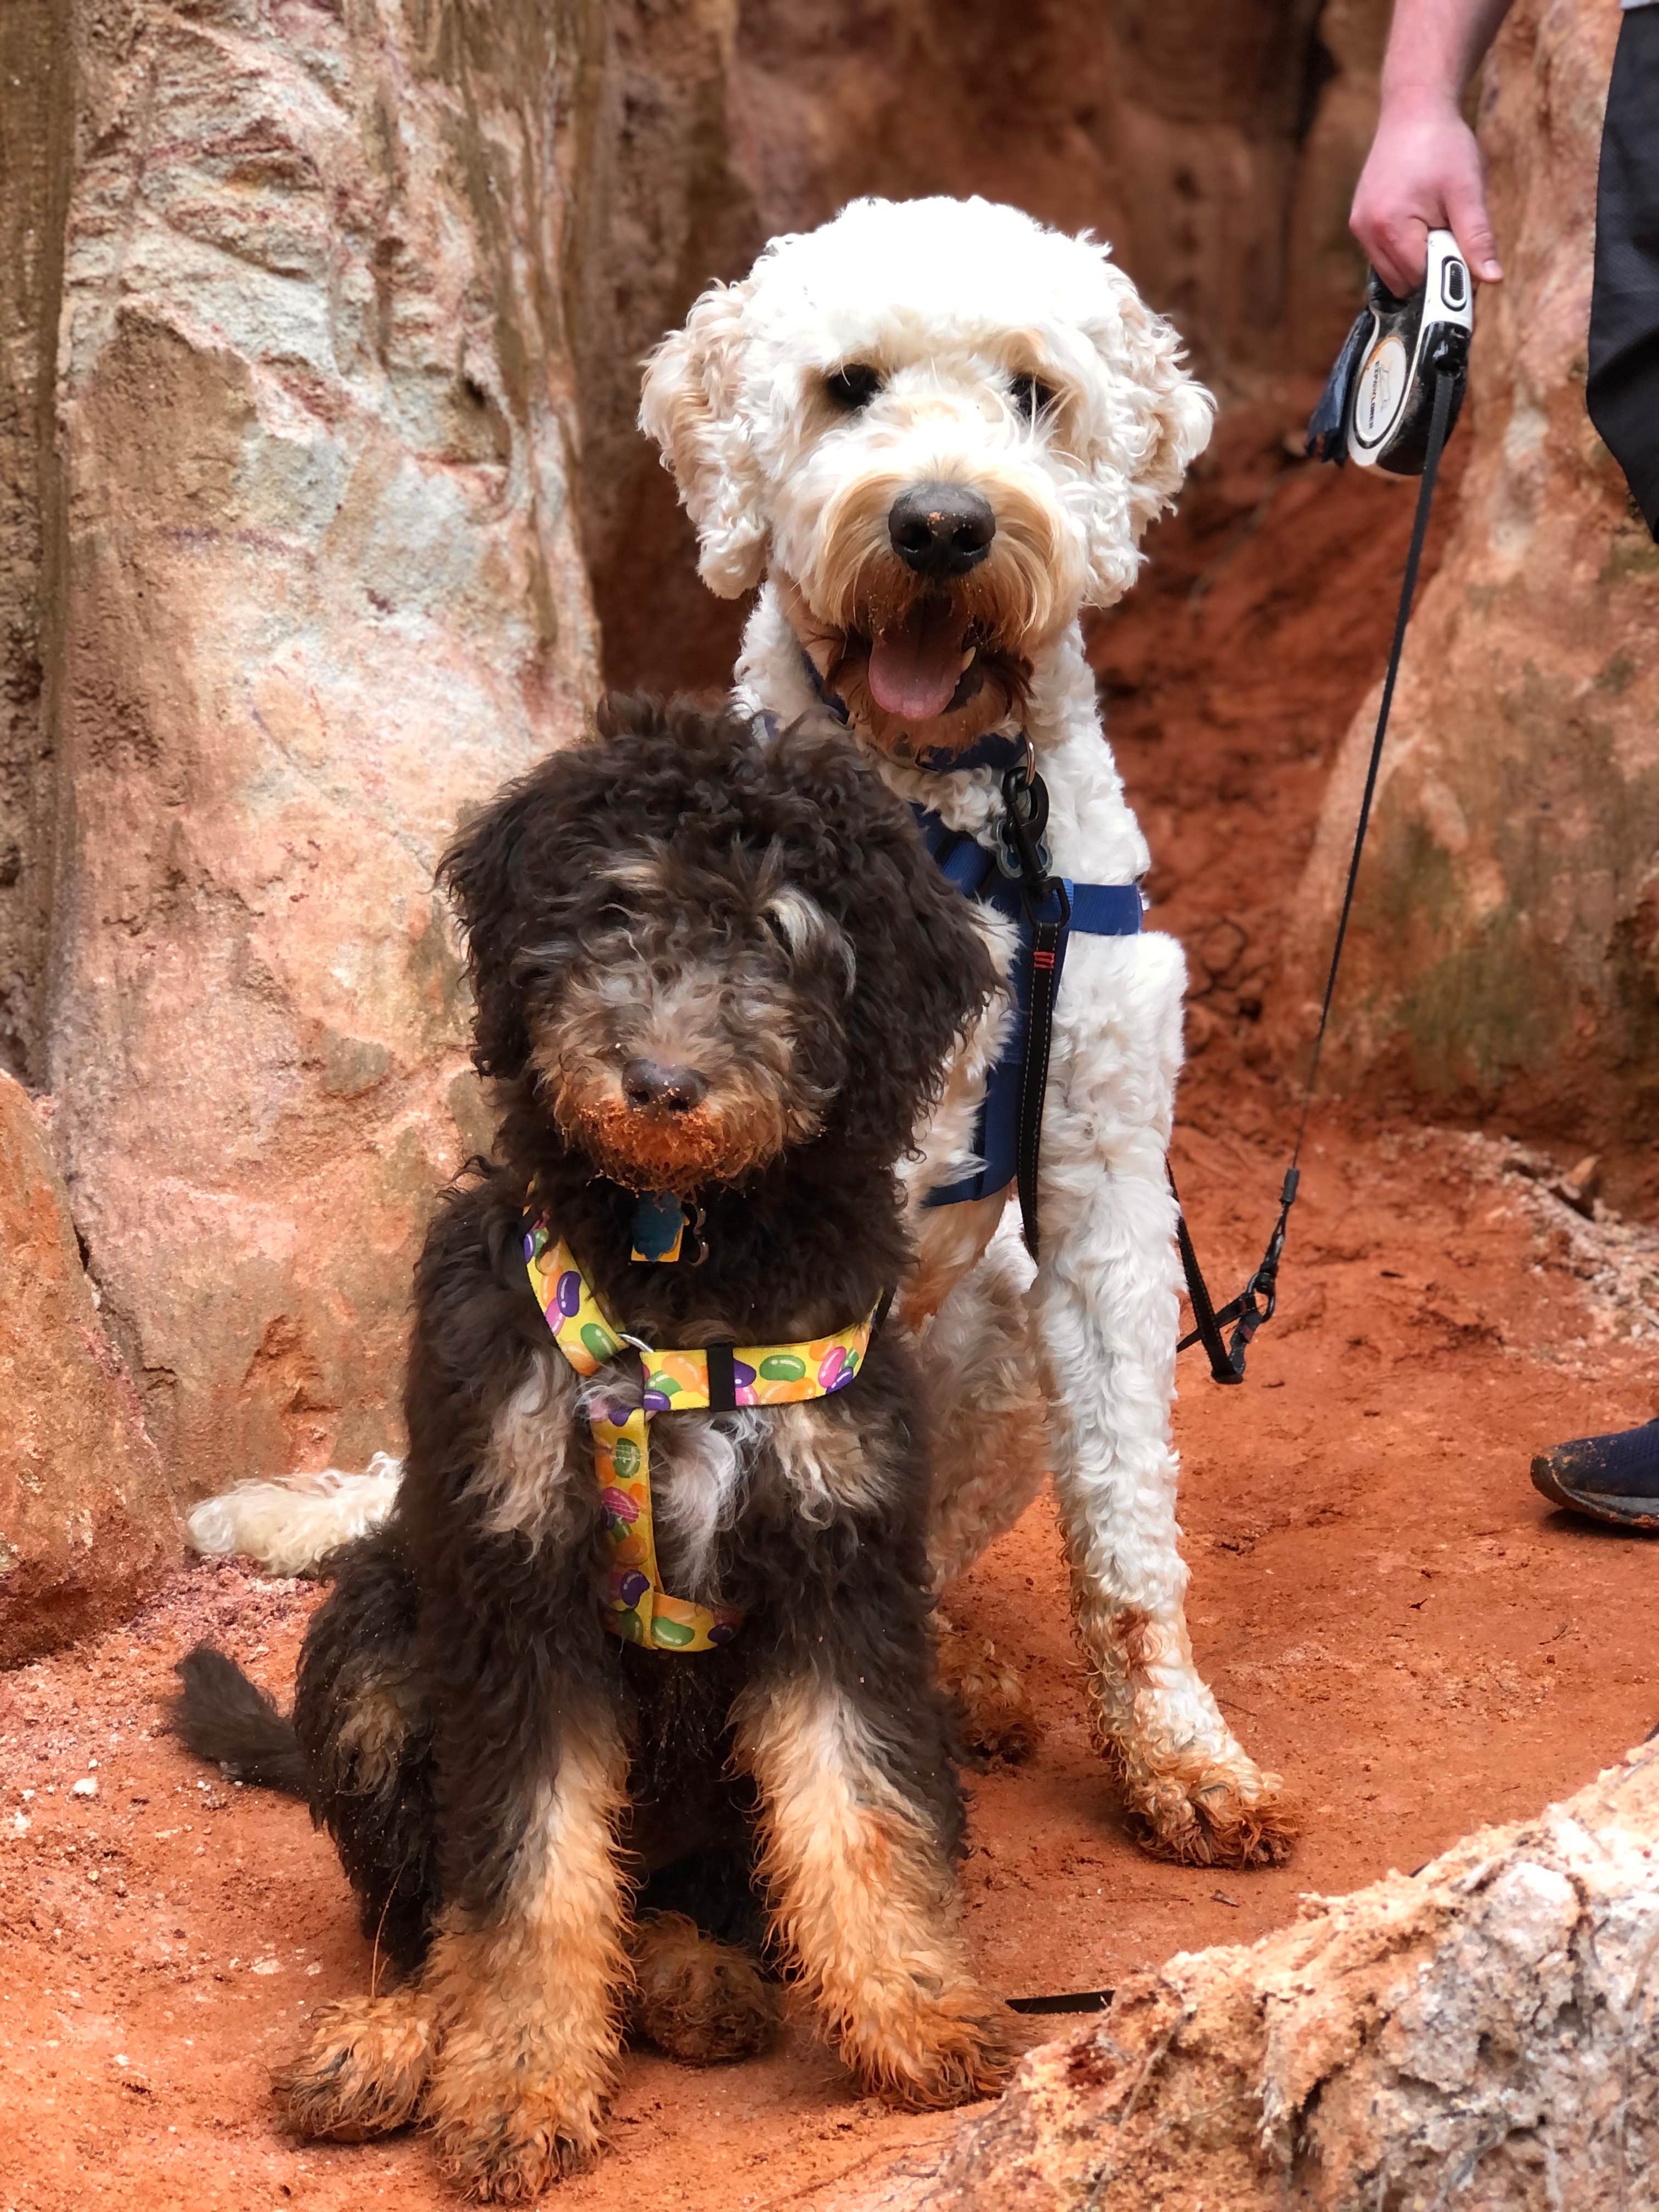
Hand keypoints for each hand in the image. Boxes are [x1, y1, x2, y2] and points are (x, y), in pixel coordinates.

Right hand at [1350, 94, 1502, 294]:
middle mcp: (1366, 232)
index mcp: (1390, 227)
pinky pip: (1384, 256)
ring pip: (1392, 274)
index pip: (1420, 280)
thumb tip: (1494, 279)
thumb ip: (1477, 239)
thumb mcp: (1467, 191)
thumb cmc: (1443, 145)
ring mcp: (1359, 228)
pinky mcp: (1359, 222)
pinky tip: (1420, 220)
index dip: (1447, 275)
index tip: (1466, 254)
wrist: (1414, 109)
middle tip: (1450, 232)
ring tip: (1435, 222)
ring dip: (1418, 261)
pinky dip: (1406, 249)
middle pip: (1403, 284)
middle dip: (1431, 270)